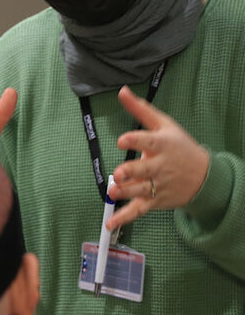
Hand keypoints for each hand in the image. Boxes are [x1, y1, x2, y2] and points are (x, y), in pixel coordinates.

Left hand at [106, 85, 209, 228]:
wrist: (204, 176)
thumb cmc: (179, 146)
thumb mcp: (164, 124)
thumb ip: (140, 109)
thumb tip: (122, 91)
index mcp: (162, 145)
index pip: (147, 141)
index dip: (134, 140)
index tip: (122, 139)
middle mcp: (160, 167)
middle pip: (143, 170)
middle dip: (130, 172)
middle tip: (119, 173)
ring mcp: (157, 186)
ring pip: (139, 191)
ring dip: (125, 192)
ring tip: (112, 192)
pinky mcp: (155, 201)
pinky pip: (138, 210)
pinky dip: (124, 218)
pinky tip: (110, 223)